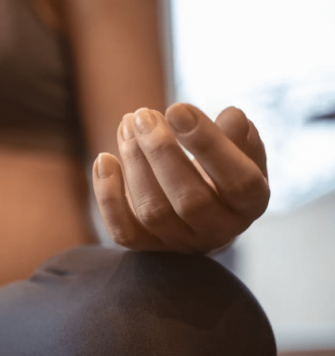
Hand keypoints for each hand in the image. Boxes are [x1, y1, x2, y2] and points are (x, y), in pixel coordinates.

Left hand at [93, 103, 268, 253]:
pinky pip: (123, 231)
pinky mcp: (148, 247)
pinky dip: (109, 196)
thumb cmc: (222, 170)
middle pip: (190, 200)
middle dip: (162, 152)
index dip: (209, 144)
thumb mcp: (239, 151)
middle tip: (143, 115)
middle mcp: (219, 231)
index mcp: (251, 204)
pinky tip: (104, 159)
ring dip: (135, 163)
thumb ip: (237, 136)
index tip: (178, 108)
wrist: (202, 211)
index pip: (238, 181)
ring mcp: (181, 243)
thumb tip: (232, 117)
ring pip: (153, 212)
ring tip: (128, 124)